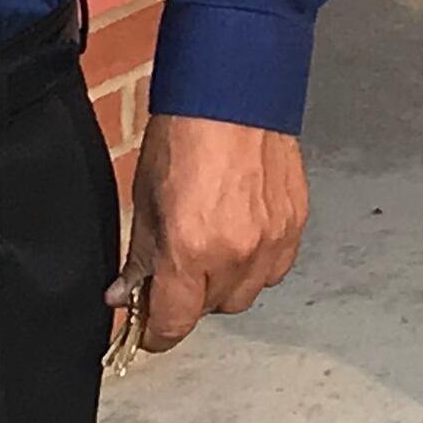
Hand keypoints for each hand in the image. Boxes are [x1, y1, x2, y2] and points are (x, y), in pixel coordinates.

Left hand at [115, 112, 306, 355]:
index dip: (155, 333)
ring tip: (211, 248)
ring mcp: (272, 241)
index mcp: (190, 249)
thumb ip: (141, 257)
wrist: (234, 90)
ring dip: (224, 284)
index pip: (174, 323)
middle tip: (176, 271)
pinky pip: (274, 268)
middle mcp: (236, 254)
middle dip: (189, 299)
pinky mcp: (295, 224)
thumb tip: (126, 295)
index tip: (147, 329)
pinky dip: (256, 263)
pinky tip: (241, 235)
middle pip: (211, 311)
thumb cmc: (184, 133)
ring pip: (246, 293)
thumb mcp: (145, 199)